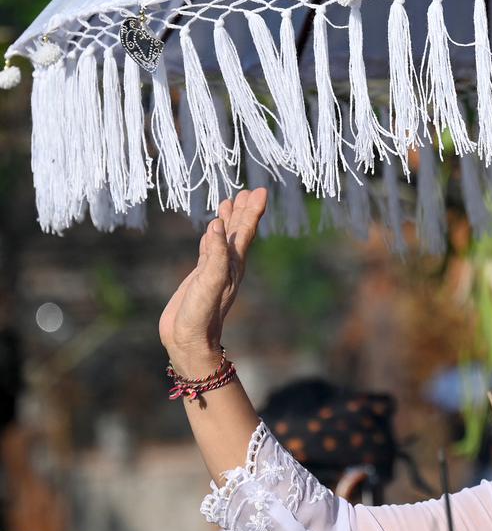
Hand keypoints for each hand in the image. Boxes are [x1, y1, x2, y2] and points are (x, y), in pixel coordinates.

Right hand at [159, 188, 267, 374]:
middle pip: (239, 231)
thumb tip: (218, 225)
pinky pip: (209, 249)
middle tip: (249, 191)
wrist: (190, 340)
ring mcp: (214, 270)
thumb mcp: (210, 282)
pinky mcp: (201, 276)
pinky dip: (212, 236)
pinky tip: (212, 229)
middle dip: (243, 210)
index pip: (246, 231)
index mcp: (234, 264)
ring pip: (224, 238)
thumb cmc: (201, 314)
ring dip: (229, 220)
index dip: (253, 211)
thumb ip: (215, 254)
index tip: (261, 190)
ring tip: (229, 201)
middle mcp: (228, 264)